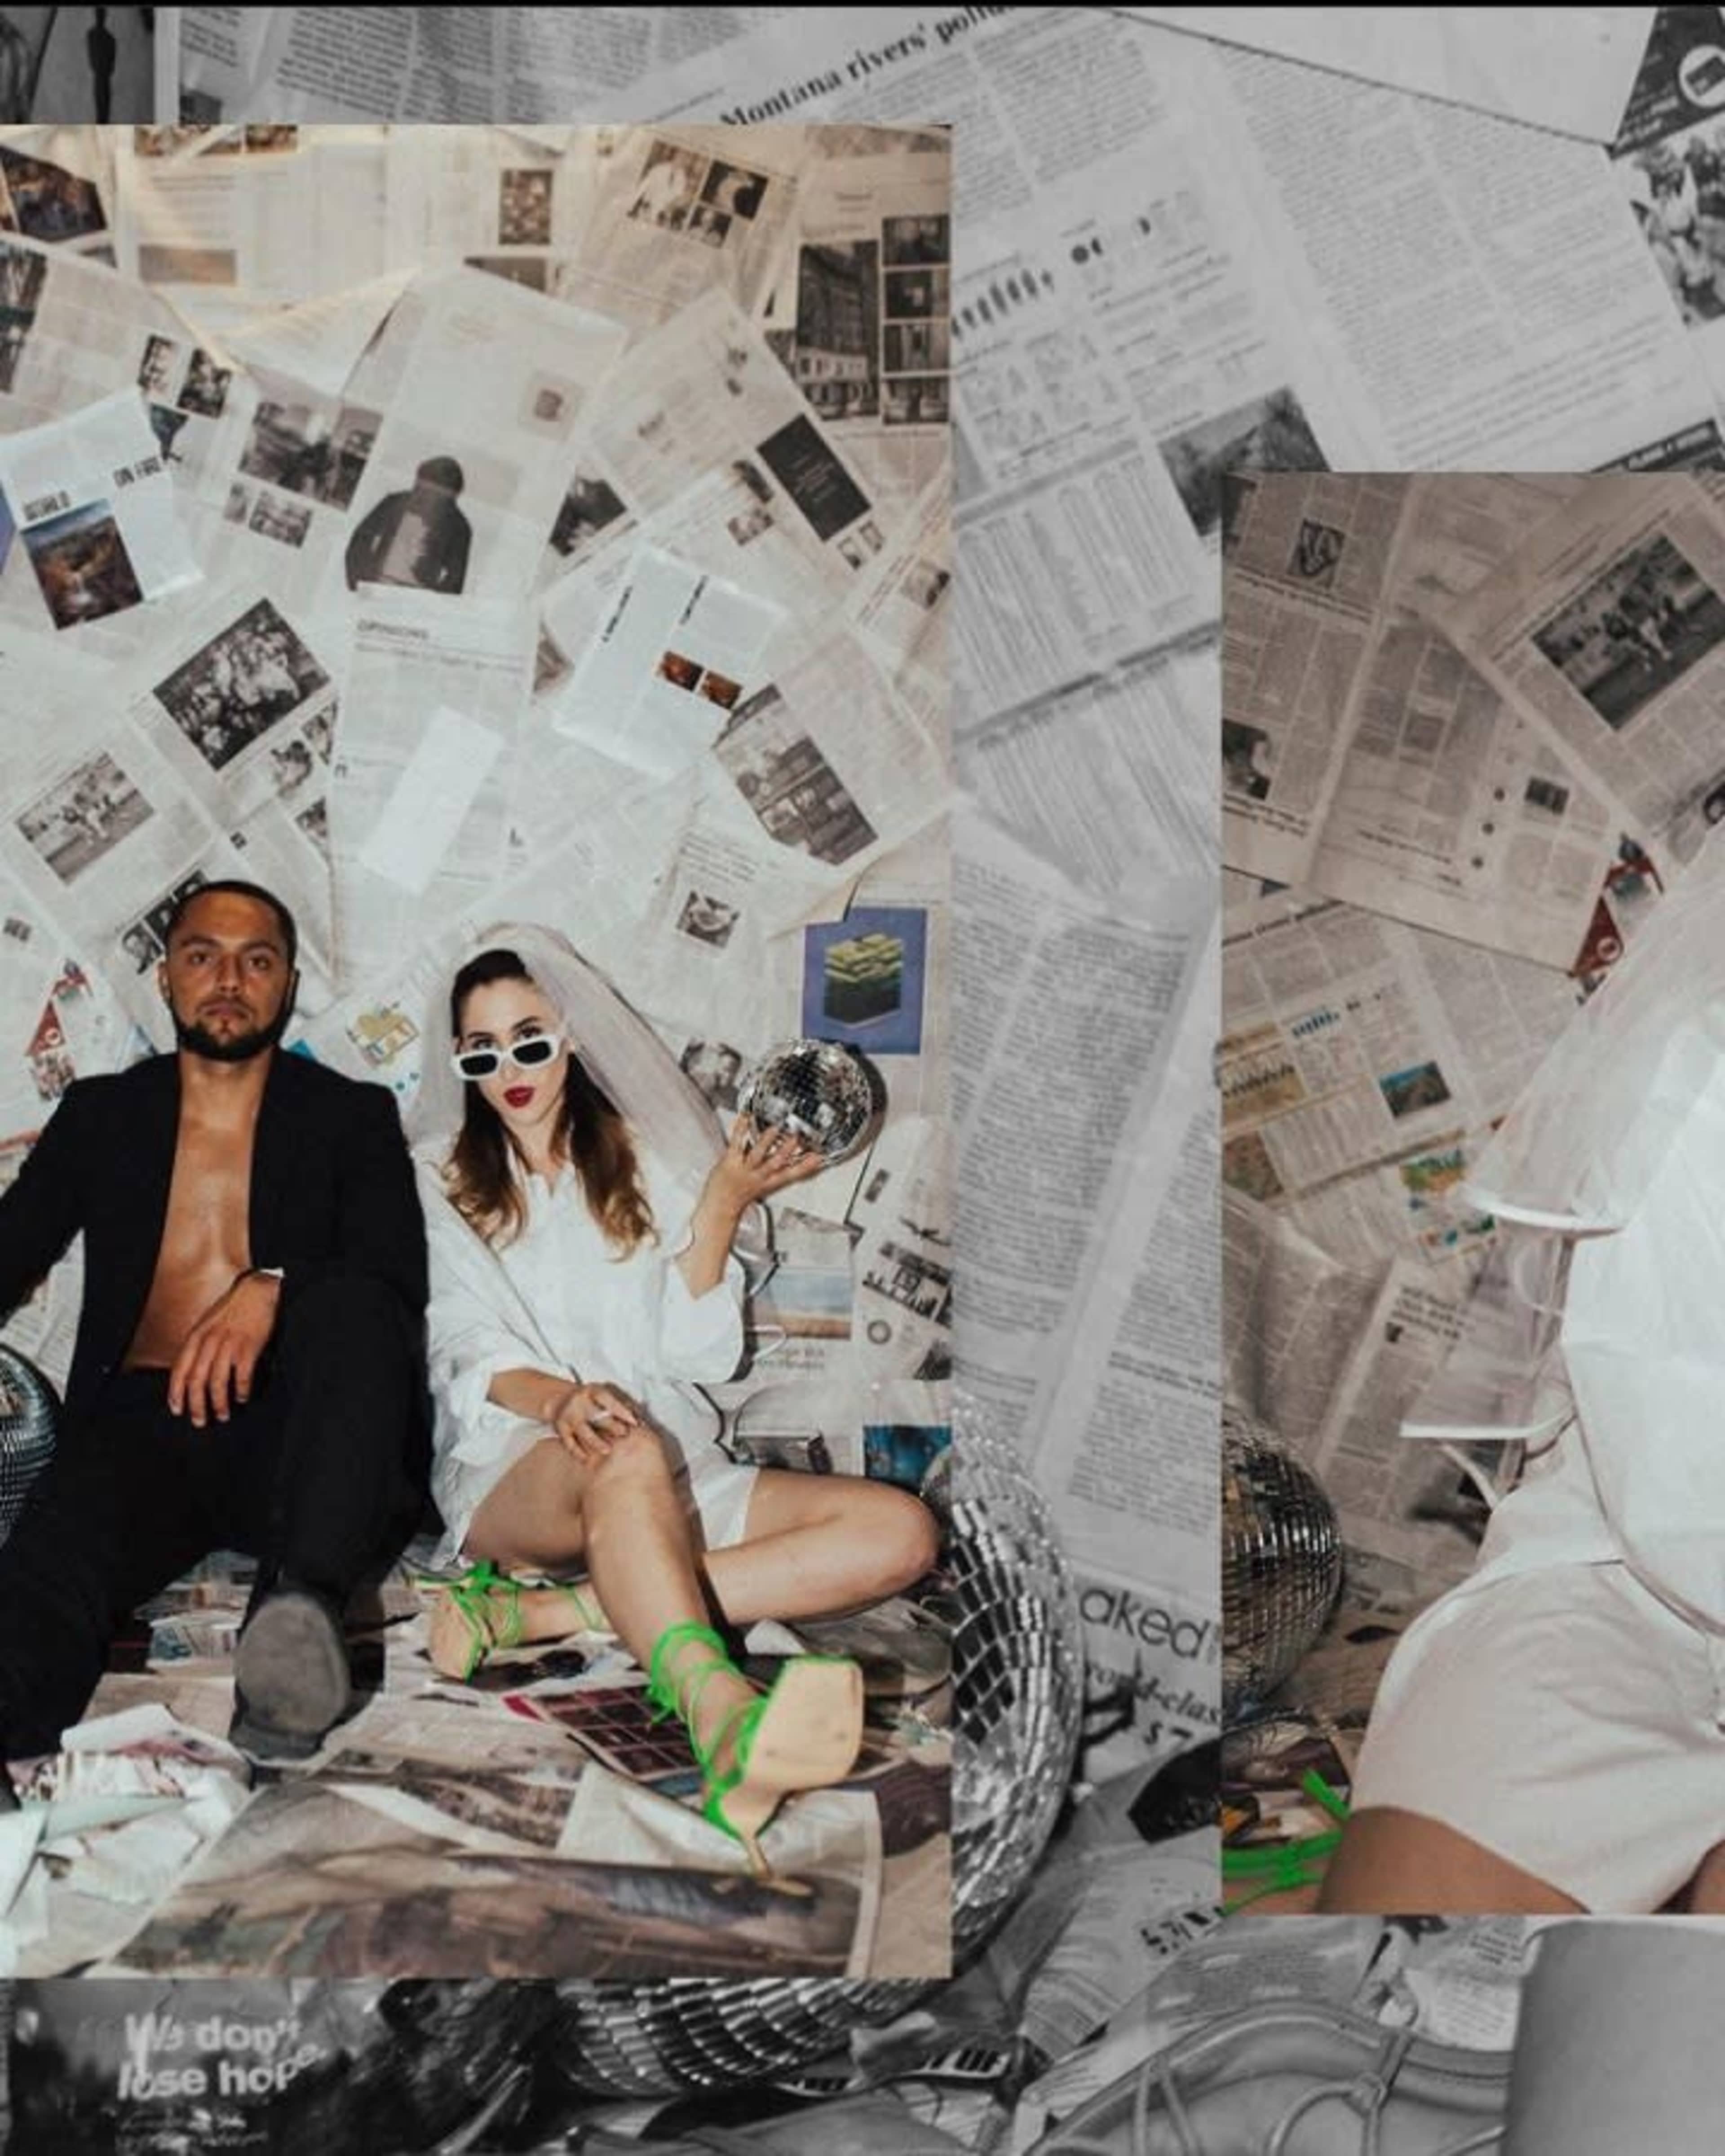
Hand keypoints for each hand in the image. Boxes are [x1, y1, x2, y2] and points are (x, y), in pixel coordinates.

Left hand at [168, 1272, 280, 1426]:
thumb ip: (198, 1345)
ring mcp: (229, 1345)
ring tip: (222, 1415)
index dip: (176, 1394)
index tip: (177, 1410)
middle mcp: (209, 1342)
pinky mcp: (249, 1348)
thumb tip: (192, 1371)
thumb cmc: (232, 1308)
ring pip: (217, 1382)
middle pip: (196, 1381)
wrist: (257, 1290)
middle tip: (199, 1421)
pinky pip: (242, 1377)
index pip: (179, 1371)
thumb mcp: (206, 1323)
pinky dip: (241, 1391)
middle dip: (196, 1405)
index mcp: (196, 1337)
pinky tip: (242, 1397)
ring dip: (218, 1403)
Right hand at [543, 1380, 640, 1465]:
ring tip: (607, 1450)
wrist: (559, 1400)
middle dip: (610, 1425)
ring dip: (595, 1441)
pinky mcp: (560, 1429)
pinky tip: (587, 1460)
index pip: (606, 1398)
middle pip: (594, 1414)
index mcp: (591, 1391)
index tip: (633, 1420)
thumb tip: (640, 1418)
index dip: (620, 1409)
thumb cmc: (590, 1400)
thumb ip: (620, 1404)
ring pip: (582, 1430)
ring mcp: (567, 1415)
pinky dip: (578, 1452)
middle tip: (624, 1433)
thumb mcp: (602, 1395)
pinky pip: (569, 1443)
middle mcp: (578, 1402)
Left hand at [705, 1116, 826, 1213]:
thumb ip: (774, 1171)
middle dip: (787, 1151)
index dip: (806, 1167)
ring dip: (767, 1141)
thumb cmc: (739, 1196)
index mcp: (769, 1182)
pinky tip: (745, 1119)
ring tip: (775, 1129)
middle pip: (776, 1163)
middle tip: (798, 1139)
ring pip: (758, 1154)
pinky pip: (736, 1143)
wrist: (720, 1206)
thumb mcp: (762, 1186)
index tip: (818, 1158)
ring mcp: (744, 1169)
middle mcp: (758, 1176)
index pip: (791, 1174)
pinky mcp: (730, 1161)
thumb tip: (785, 1157)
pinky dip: (741, 1129)